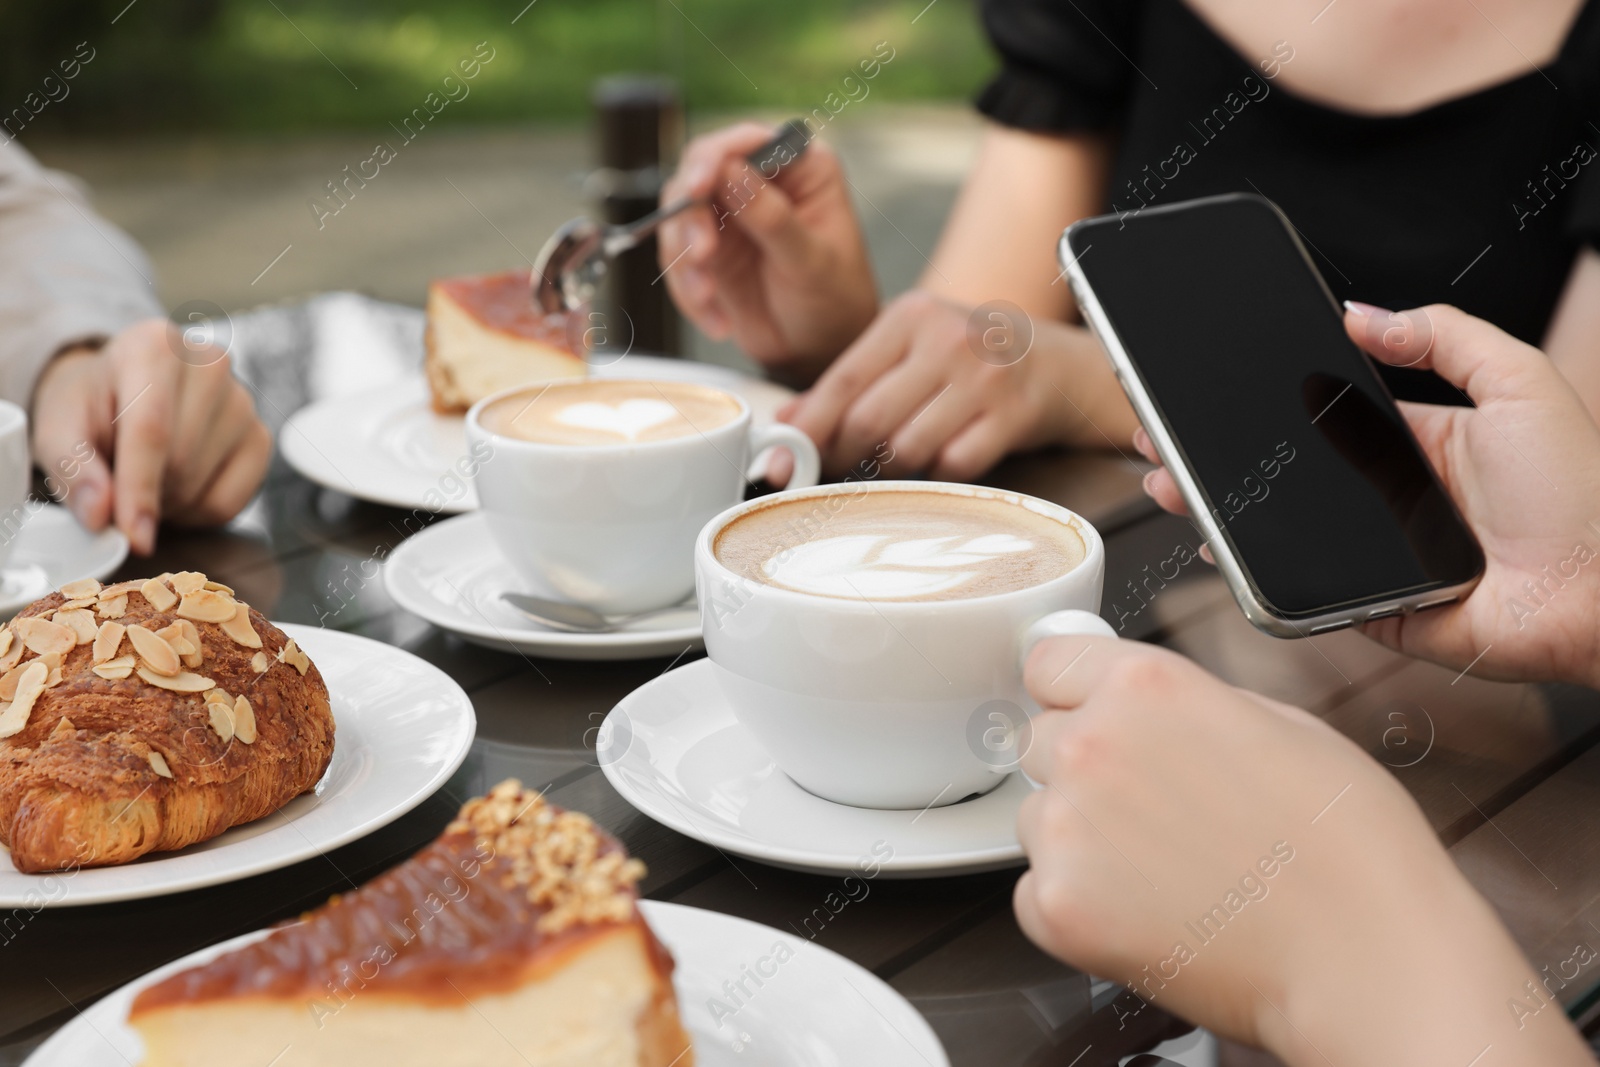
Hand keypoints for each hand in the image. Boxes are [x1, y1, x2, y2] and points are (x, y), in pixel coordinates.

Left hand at [30, 318, 272, 554]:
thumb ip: (72, 468)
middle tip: (117, 487)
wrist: (121, 391)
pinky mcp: (260, 437)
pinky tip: (177, 487)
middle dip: (145, 493)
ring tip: (147, 479)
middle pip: (180, 461)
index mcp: (155, 346)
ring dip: (167, 503)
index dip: (139, 489)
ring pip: (204, 486)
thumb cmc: (91, 407)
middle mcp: (210, 365)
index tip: (131, 536)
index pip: (152, 429)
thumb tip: (101, 514)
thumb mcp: (58, 429)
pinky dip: (196, 511)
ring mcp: (243, 401)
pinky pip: (230, 502)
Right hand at [658, 122, 877, 383]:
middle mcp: (759, 183)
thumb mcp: (811, 262)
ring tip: (708, 297)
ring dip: (684, 259)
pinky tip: (718, 320)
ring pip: (679, 216)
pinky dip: (687, 291)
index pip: (745, 143)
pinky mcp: (709, 251)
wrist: (821, 350)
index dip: (712, 159)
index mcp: (799, 168)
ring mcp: (730, 217)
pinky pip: (676, 259)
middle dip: (691, 217)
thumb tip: (731, 173)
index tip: (697, 189)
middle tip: (702, 257)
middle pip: (699, 174)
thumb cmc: (835, 301)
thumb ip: (772, 218)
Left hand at [771, 290, 1104, 482]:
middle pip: (869, 420)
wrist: (1056, 364)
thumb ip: (850, 381)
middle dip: (844, 455)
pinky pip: (953, 466)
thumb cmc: (970, 358)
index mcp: (912, 316)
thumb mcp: (909, 348)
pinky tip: (939, 461)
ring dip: (891, 470)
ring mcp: (986, 377)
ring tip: (894, 462)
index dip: (810, 427)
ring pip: (907, 449)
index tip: (784, 458)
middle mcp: (949, 339)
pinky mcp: (1015, 415)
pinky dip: (936, 475)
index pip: (843, 380)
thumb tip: (786, 420)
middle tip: (838, 469)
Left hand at [1015, 635, 1591, 1065]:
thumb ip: (1191, 705)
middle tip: (1152, 812)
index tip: (1090, 717)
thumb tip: (1152, 711)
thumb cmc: (1346, 847)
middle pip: (1039, 740)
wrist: (1364, 958)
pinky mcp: (1058, 906)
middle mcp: (1091, 745)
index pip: (1048, 664)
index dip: (1076, 695)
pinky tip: (1145, 915)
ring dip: (1078, 839)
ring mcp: (1066, 828)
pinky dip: (1076, 906)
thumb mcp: (1282, 724)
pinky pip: (1034, 892)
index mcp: (1146, 686)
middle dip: (1082, 770)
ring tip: (1162, 872)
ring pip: (1036, 818)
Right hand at [1139, 303, 1599, 688]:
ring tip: (1173, 487)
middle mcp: (1392, 499)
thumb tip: (1363, 312)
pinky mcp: (1373, 608)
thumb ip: (1446, 335)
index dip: (1270, 405)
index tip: (1218, 391)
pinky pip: (1304, 591)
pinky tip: (1216, 549)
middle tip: (1166, 440)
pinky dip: (1257, 576)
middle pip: (1289, 475)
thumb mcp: (1520, 381)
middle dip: (1225, 457)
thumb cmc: (1583, 491)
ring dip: (1223, 511)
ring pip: (1284, 531)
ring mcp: (1377, 557)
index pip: (1326, 416)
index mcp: (1421, 443)